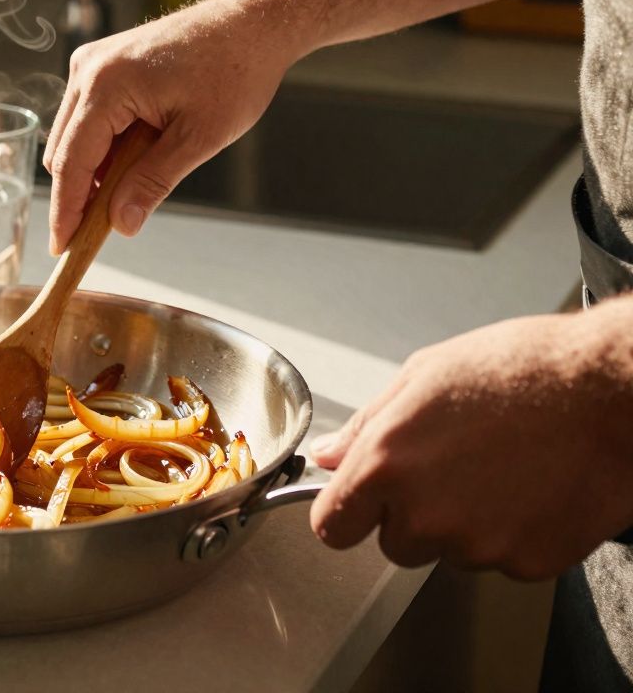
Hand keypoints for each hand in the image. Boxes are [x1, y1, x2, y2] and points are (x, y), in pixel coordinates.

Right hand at [42, 0, 302, 253]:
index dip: (66, 210)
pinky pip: (87, 118)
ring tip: (130, 190)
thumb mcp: (198, 138)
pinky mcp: (103, 65)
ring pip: (73, 137)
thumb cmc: (233, 71)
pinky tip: (134, 159)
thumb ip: (153, 182)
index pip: (71, 162)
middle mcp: (88, 70)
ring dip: (94, 170)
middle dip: (79, 194)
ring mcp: (93, 64)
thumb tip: (121, 224)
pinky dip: (103, 147)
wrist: (251, 25)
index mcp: (105, 86)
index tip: (61, 248)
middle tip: (99, 234)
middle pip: (64, 152)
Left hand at [309, 298, 632, 579]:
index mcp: (386, 465)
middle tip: (455, 467)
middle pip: (395, 544)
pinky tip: (534, 487)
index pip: (331, 526)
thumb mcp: (426, 375)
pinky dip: (514, 533)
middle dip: (415, 516)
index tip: (360, 504)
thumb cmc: (525, 370)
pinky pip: (503, 559)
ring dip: (466, 524)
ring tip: (503, 467)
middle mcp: (425, 514)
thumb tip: (329, 455)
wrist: (615, 391)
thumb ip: (367, 425)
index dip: (346, 513)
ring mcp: (477, 545)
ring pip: (451, 552)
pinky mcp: (527, 563)